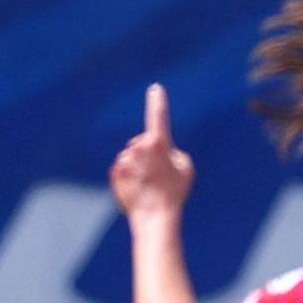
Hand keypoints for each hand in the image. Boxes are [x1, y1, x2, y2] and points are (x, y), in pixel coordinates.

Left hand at [110, 84, 194, 219]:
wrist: (154, 214)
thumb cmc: (174, 192)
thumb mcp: (186, 168)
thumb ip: (175, 152)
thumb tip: (161, 151)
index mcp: (159, 143)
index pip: (158, 116)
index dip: (158, 101)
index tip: (156, 89)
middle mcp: (138, 147)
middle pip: (144, 142)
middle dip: (151, 152)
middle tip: (162, 174)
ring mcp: (125, 160)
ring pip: (133, 156)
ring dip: (141, 166)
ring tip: (151, 185)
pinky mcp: (115, 172)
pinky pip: (124, 169)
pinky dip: (131, 176)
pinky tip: (139, 189)